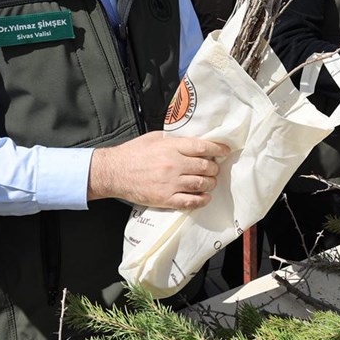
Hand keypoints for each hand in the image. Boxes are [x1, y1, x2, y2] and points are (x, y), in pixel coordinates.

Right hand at [87, 132, 229, 209]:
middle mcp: (173, 164)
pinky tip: (205, 197)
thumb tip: (195, 142)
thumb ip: (176, 140)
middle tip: (214, 168)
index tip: (226, 150)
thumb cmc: (133, 152)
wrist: (114, 172)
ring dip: (210, 183)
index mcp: (171, 147)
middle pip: (205, 166)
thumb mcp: (155, 138)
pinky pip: (190, 201)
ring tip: (210, 181)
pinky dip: (201, 200)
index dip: (218, 148)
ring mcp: (170, 183)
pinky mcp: (165, 199)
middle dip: (214, 168)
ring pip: (201, 184)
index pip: (202, 147)